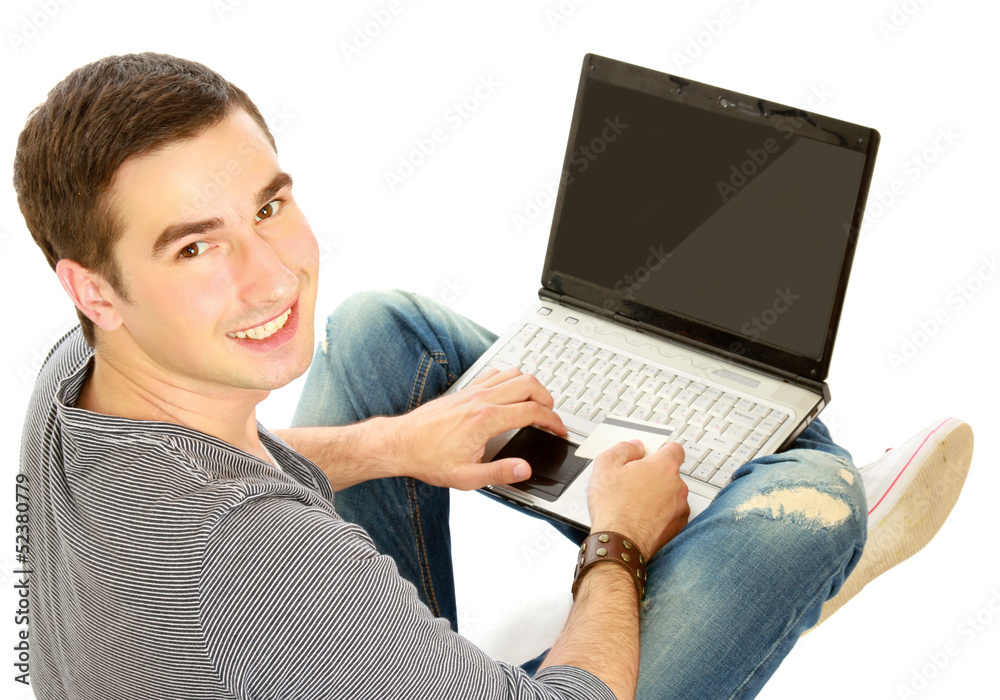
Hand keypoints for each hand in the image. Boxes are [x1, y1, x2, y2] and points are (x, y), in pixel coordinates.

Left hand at [386, 367, 566, 489]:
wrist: (400, 444)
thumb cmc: (428, 459)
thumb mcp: (466, 477)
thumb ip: (500, 473)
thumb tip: (524, 470)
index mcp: (486, 420)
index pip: (531, 412)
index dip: (552, 420)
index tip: (559, 430)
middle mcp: (481, 400)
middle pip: (528, 384)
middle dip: (547, 398)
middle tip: (551, 415)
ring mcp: (472, 392)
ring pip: (513, 373)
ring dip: (530, 385)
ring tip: (536, 403)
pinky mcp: (464, 390)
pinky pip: (494, 373)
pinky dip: (509, 379)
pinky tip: (509, 393)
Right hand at [587, 440, 689, 557]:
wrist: (619, 543)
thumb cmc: (613, 507)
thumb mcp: (606, 465)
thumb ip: (623, 448)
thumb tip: (634, 446)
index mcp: (664, 466)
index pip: (674, 448)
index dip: (660, 450)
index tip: (648, 455)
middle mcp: (678, 485)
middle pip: (670, 472)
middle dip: (654, 475)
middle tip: (632, 481)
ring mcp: (680, 507)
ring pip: (670, 494)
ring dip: (657, 495)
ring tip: (634, 503)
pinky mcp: (678, 526)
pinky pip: (671, 512)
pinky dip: (659, 513)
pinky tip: (641, 517)